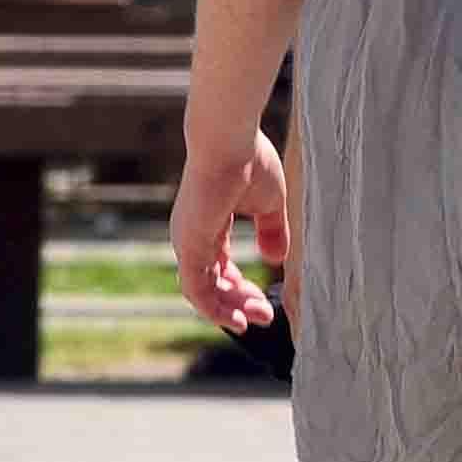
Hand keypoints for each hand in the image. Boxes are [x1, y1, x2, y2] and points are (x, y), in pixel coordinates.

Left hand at [172, 131, 295, 332]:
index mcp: (208, 225)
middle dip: (239, 303)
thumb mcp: (269, 203)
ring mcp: (187, 242)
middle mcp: (192, 237)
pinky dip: (214, 309)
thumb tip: (274, 260)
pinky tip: (236, 320)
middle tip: (265, 316)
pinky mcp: (188, 246)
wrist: (229, 141)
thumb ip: (272, 231)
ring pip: (203, 292)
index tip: (266, 302)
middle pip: (212, 284)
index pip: (219, 268)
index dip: (241, 288)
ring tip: (257, 319)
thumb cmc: (249, 161)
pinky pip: (196, 290)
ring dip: (230, 311)